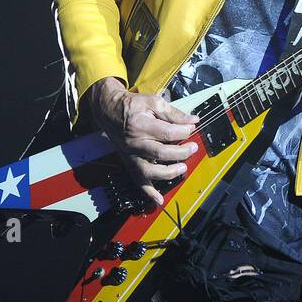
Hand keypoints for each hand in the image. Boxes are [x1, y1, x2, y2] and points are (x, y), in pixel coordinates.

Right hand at [90, 76, 199, 206]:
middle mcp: (134, 143)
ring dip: (169, 172)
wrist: (109, 111)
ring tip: (183, 167)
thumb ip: (173, 113)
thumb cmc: (132, 106)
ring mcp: (131, 155)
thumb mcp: (152, 101)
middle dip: (181, 152)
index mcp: (140, 124)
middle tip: (193, 148)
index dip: (183, 132)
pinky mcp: (129, 163)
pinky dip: (149, 192)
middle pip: (160, 153)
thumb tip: (193, 121)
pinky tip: (159, 199)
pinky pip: (138, 181)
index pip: (167, 132)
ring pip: (149, 171)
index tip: (191, 129)